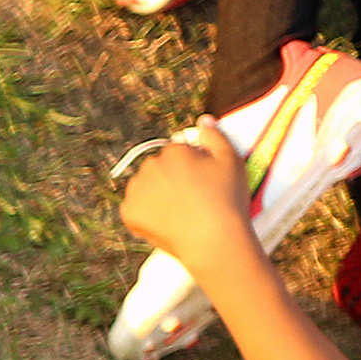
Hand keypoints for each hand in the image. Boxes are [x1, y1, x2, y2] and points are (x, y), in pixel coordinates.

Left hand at [119, 123, 264, 272]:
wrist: (214, 239)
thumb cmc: (227, 199)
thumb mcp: (231, 160)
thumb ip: (215, 136)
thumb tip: (203, 120)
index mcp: (173, 151)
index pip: (177, 152)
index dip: (192, 167)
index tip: (203, 182)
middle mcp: (150, 166)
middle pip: (158, 168)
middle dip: (171, 178)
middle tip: (191, 199)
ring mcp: (136, 190)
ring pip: (145, 187)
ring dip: (156, 194)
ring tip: (179, 211)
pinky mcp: (128, 212)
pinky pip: (134, 208)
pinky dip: (146, 213)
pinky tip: (165, 221)